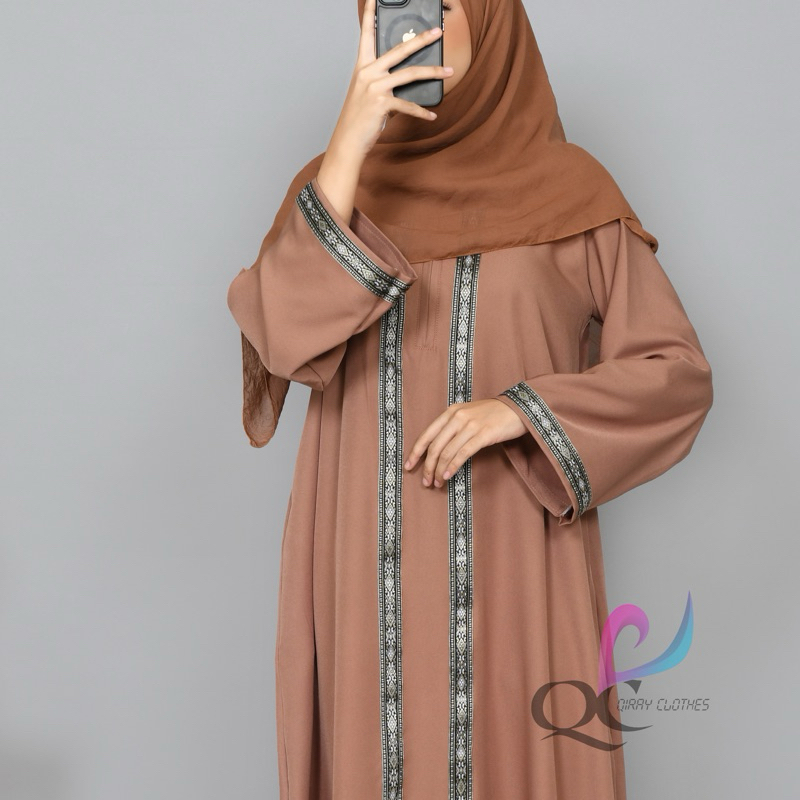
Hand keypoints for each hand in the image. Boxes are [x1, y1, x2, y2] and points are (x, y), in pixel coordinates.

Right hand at [317, 0, 452, 221]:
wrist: (348, 141)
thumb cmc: (358, 118)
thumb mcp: (367, 93)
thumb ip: (383, 80)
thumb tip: (407, 77)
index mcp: (362, 66)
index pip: (366, 35)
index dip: (371, 16)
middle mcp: (368, 72)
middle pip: (399, 50)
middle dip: (421, 39)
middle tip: (437, 31)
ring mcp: (375, 87)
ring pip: (410, 74)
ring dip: (433, 72)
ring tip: (448, 70)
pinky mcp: (382, 104)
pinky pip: (408, 105)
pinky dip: (422, 112)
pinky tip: (433, 115)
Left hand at [404, 399, 527, 488]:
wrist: (517, 408)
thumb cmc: (492, 415)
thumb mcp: (467, 415)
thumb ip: (452, 427)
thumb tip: (437, 450)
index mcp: (450, 412)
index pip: (427, 434)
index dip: (415, 452)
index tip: (408, 466)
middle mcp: (457, 417)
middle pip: (435, 446)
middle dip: (427, 467)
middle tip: (425, 482)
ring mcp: (470, 425)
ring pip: (447, 452)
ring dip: (439, 471)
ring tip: (437, 483)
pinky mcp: (483, 434)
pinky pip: (462, 454)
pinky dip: (453, 467)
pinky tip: (448, 476)